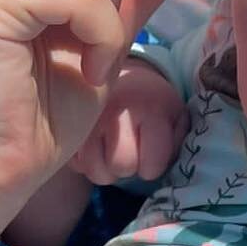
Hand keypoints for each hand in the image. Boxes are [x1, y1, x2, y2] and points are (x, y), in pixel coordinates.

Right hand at [71, 57, 187, 184]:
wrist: (123, 76)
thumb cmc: (154, 105)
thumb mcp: (176, 117)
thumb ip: (178, 142)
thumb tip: (168, 167)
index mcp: (151, 109)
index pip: (151, 166)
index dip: (153, 165)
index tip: (152, 151)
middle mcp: (117, 110)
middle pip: (121, 166)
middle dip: (129, 167)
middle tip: (131, 151)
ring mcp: (88, 116)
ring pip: (95, 170)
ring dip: (106, 170)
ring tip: (113, 153)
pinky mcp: (68, 123)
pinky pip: (77, 162)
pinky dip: (86, 162)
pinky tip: (96, 148)